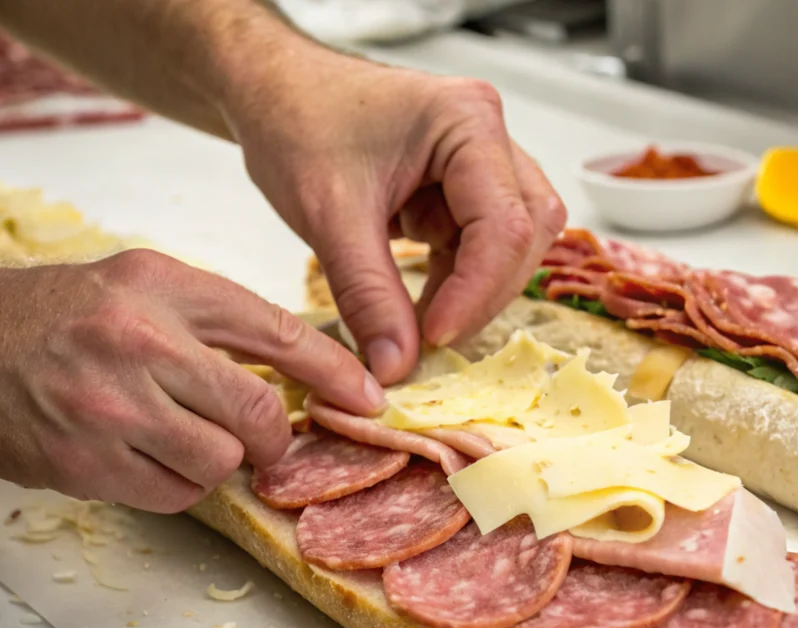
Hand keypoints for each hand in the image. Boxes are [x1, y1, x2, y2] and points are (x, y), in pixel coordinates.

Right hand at [0, 250, 384, 512]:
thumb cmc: (54, 318)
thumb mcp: (137, 287)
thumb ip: (211, 321)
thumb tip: (294, 372)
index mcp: (161, 284)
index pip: (275, 329)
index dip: (334, 370)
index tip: (367, 395)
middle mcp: (139, 339)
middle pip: (257, 408)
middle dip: (276, 437)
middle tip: (268, 441)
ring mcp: (111, 404)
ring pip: (221, 458)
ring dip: (219, 461)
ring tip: (183, 441)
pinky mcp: (86, 461)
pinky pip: (175, 492)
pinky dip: (178, 484)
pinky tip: (147, 457)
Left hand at [220, 42, 566, 384]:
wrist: (271, 92)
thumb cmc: (296, 123)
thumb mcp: (329, 214)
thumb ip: (368, 294)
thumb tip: (398, 365)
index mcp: (468, 122)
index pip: (505, 224)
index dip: (476, 291)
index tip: (432, 339)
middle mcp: (489, 137)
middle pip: (526, 235)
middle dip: (484, 295)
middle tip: (432, 341)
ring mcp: (481, 164)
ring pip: (512, 245)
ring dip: (474, 292)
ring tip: (422, 327)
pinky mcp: (463, 190)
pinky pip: (480, 248)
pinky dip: (456, 284)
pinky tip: (420, 310)